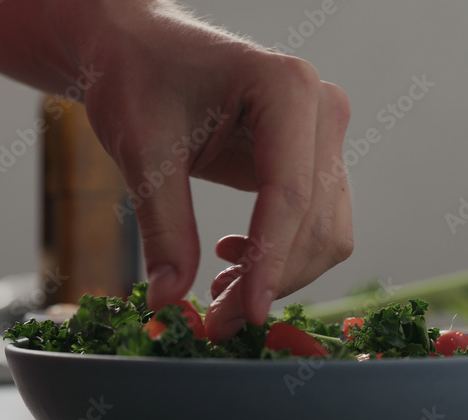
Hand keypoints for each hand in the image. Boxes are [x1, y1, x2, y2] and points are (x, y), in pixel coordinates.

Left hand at [76, 3, 352, 339]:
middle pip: (317, 221)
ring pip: (328, 231)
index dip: (270, 262)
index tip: (245, 316)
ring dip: (281, 274)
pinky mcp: (316, 162)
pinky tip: (230, 259)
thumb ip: (164, 226)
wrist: (142, 49)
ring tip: (218, 293)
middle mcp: (322, 110)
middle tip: (216, 323)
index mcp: (287, 89)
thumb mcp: (142, 149)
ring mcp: (325, 137)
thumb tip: (169, 301)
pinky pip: (317, 225)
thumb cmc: (139, 77)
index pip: (291, 194)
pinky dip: (281, 256)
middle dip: (273, 279)